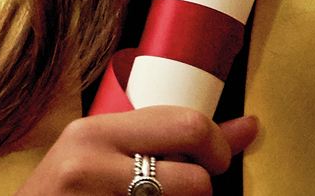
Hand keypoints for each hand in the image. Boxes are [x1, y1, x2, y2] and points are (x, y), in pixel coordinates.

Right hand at [14, 107, 258, 195]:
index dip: (217, 146)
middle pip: (196, 182)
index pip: (187, 126)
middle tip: (189, 187)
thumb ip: (169, 138)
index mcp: (93, 133)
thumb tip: (249, 127)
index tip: (213, 158)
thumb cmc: (65, 191)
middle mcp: (91, 169)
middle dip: (203, 187)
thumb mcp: (104, 153)